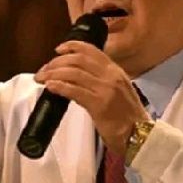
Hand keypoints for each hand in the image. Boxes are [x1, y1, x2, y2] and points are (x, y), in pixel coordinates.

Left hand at [34, 41, 150, 155]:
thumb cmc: (128, 119)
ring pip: (73, 73)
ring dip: (53, 74)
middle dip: (56, 62)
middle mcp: (111, 76)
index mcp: (116, 72)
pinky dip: (59, 87)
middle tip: (44, 70)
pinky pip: (74, 91)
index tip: (58, 49)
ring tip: (41, 79)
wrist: (141, 136)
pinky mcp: (99, 105)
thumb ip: (104, 82)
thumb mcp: (119, 92)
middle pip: (78, 60)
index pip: (91, 51)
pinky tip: (50, 87)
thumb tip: (80, 78)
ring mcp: (106, 89)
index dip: (72, 46)